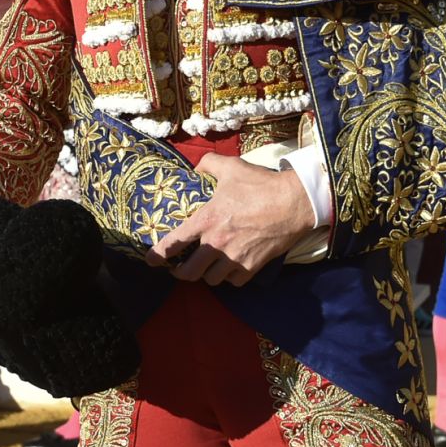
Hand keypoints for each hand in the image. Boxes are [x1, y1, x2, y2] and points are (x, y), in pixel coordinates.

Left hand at [148, 153, 315, 284]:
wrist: (294, 203)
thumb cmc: (261, 185)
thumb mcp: (231, 167)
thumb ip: (209, 165)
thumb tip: (196, 167)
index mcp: (206, 220)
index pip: (173, 243)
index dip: (157, 255)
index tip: (151, 260)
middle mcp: (216, 243)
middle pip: (188, 272)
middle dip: (180, 273)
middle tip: (179, 268)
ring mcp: (234, 258)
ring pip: (211, 280)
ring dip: (207, 275)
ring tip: (207, 267)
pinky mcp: (252, 267)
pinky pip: (233, 282)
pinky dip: (230, 278)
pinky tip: (231, 269)